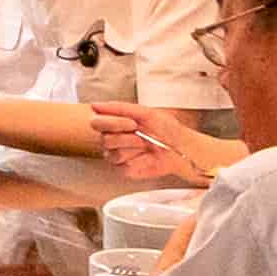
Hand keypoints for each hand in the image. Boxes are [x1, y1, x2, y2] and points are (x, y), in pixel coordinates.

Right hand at [96, 103, 239, 184]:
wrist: (181, 149)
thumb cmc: (167, 130)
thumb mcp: (145, 113)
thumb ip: (119, 108)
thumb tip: (95, 105)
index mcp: (116, 124)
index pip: (97, 122)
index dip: (112, 123)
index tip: (132, 123)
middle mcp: (114, 139)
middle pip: (103, 138)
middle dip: (125, 136)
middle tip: (140, 134)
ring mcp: (118, 156)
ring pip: (111, 153)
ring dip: (133, 148)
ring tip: (146, 146)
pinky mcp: (124, 170)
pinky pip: (121, 166)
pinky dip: (137, 161)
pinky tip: (145, 157)